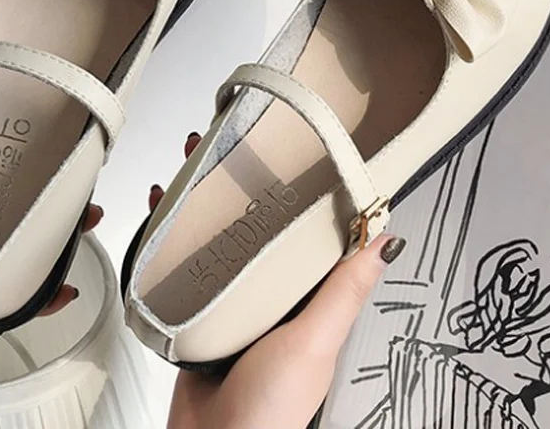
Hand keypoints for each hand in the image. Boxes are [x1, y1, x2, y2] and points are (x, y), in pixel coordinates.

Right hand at [164, 134, 405, 428]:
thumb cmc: (271, 412)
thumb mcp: (314, 342)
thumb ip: (344, 292)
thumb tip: (386, 244)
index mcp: (308, 300)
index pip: (313, 234)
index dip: (306, 192)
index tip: (299, 152)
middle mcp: (274, 297)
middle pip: (262, 228)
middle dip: (246, 186)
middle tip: (230, 147)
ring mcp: (235, 303)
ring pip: (224, 241)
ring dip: (207, 205)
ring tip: (194, 169)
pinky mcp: (200, 312)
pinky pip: (188, 267)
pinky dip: (174, 239)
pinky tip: (163, 219)